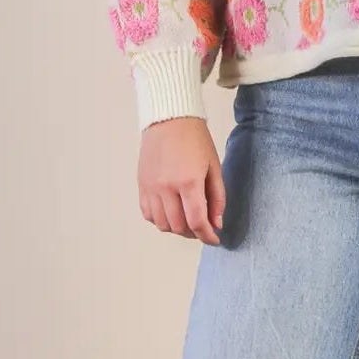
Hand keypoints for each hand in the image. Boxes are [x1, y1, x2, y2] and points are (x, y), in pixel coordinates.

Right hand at [137, 117, 225, 243]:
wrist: (169, 119)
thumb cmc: (195, 139)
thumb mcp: (214, 167)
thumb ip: (217, 198)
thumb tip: (216, 223)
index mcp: (188, 182)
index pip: (197, 221)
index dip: (207, 236)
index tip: (214, 239)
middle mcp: (166, 188)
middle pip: (178, 226)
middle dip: (193, 233)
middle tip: (203, 228)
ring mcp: (151, 187)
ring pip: (162, 224)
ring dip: (176, 228)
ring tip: (187, 221)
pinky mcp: (141, 185)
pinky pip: (148, 214)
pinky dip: (160, 220)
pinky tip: (171, 213)